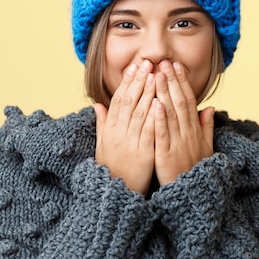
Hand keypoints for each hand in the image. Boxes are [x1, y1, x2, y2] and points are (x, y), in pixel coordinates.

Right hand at [94, 60, 156, 195]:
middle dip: (139, 80)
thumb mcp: (102, 146)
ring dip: (147, 93)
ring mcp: (129, 144)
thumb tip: (98, 104)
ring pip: (139, 113)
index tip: (135, 66)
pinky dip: (154, 116)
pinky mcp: (142, 154)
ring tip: (155, 75)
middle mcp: (117, 134)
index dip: (127, 82)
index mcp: (110, 130)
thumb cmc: (110, 170)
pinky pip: (148, 132)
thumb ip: (102, 124)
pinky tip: (160, 102)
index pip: (119, 100)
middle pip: (129, 102)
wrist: (112, 196)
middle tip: (147, 62)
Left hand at [152, 60, 214, 185]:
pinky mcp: (166, 154)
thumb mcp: (206, 147)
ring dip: (165, 93)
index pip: (188, 100)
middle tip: (164, 62)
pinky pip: (163, 134)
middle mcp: (188, 133)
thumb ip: (207, 126)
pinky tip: (155, 104)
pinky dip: (160, 119)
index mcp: (195, 130)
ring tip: (158, 75)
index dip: (182, 82)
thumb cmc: (196, 170)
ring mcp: (177, 143)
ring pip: (171, 113)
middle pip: (180, 102)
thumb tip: (211, 107)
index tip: (176, 66)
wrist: (193, 194)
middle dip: (172, 81)